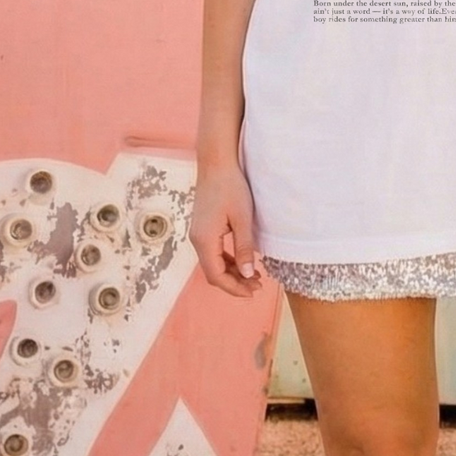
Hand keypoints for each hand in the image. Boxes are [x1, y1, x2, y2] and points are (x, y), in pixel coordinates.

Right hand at [189, 152, 265, 297]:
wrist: (216, 163)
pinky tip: (243, 261)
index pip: (216, 276)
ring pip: (213, 263)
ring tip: (255, 277)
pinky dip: (228, 261)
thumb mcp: (243, 218)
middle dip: (235, 283)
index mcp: (205, 240)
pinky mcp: (203, 227)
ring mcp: (198, 234)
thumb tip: (247, 274)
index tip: (253, 292)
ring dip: (233, 272)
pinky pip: (213, 252)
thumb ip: (244, 248)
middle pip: (213, 273)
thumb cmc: (231, 187)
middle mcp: (197, 240)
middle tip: (258, 287)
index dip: (234, 288)